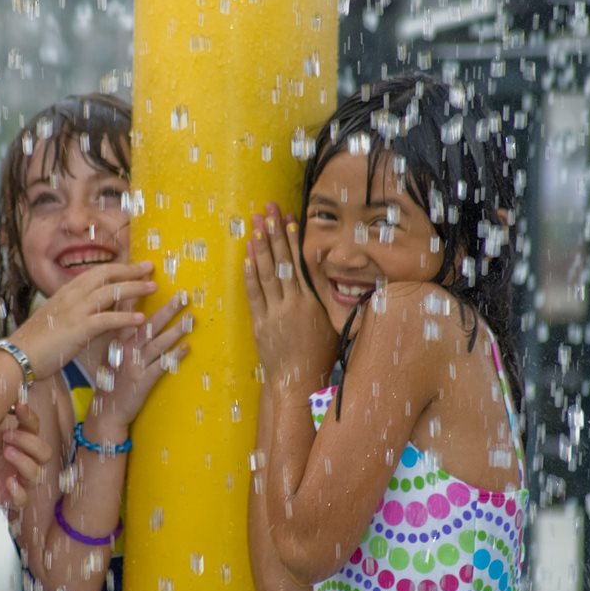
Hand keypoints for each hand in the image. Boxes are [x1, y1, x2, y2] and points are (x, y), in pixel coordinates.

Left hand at [0, 402, 50, 509]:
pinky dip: (19, 491)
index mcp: (16, 439)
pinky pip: (23, 500)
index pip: (35, 427)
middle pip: (45, 453)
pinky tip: (8, 482)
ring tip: (6, 452)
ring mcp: (14, 478)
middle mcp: (20, 459)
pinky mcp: (5, 496)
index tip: (18, 406)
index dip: (30, 416)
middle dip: (30, 441)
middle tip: (7, 436)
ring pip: (38, 474)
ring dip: (25, 461)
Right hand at [10, 261, 156, 379]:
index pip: (96, 272)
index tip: (135, 266)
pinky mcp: (78, 329)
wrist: (16, 356)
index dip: (118, 267)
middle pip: (106, 275)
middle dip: (130, 270)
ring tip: (152, 288)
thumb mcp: (56, 318)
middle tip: (150, 268)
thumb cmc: (36, 342)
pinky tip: (141, 319)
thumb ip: (74, 310)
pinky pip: (107, 319)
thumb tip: (93, 309)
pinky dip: (126, 317)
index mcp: (66, 292)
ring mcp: (74, 311)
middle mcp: (71, 296)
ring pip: (110, 292)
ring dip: (134, 288)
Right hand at [85, 291, 192, 437]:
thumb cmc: (111, 379)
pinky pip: (161, 366)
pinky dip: (174, 356)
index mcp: (116, 339)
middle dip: (167, 309)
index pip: (127, 310)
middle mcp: (125, 349)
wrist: (106, 410)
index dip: (138, 292)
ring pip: (158, 343)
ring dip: (176, 330)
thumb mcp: (111, 352)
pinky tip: (187, 348)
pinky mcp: (143, 380)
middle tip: (184, 295)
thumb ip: (120, 333)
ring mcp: (135, 364)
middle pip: (149, 324)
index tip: (149, 274)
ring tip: (191, 318)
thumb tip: (133, 314)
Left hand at [243, 203, 336, 393]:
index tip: (289, 219)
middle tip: (267, 210)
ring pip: (265, 273)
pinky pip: (253, 293)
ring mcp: (273, 313)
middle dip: (273, 233)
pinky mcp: (259, 322)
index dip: (293, 240)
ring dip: (260, 247)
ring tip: (255, 225)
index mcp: (312, 302)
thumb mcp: (332, 324)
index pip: (301, 263)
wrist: (298, 380)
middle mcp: (292, 304)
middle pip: (281, 262)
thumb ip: (331, 300)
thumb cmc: (321, 354)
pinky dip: (250, 273)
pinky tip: (247, 256)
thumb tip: (342, 278)